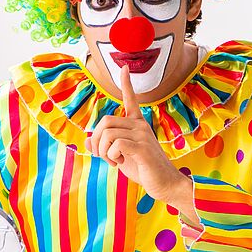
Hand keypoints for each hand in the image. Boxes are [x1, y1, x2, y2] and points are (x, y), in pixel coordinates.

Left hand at [86, 65, 197, 221]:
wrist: (164, 184)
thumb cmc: (142, 169)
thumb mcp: (119, 156)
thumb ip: (105, 146)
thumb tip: (88, 140)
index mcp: (137, 124)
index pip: (131, 100)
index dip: (126, 84)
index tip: (124, 68)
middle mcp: (140, 125)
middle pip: (106, 121)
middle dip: (97, 139)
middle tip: (103, 154)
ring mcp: (142, 135)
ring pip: (108, 133)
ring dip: (103, 150)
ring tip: (113, 160)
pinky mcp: (142, 147)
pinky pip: (116, 144)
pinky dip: (111, 155)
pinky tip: (119, 162)